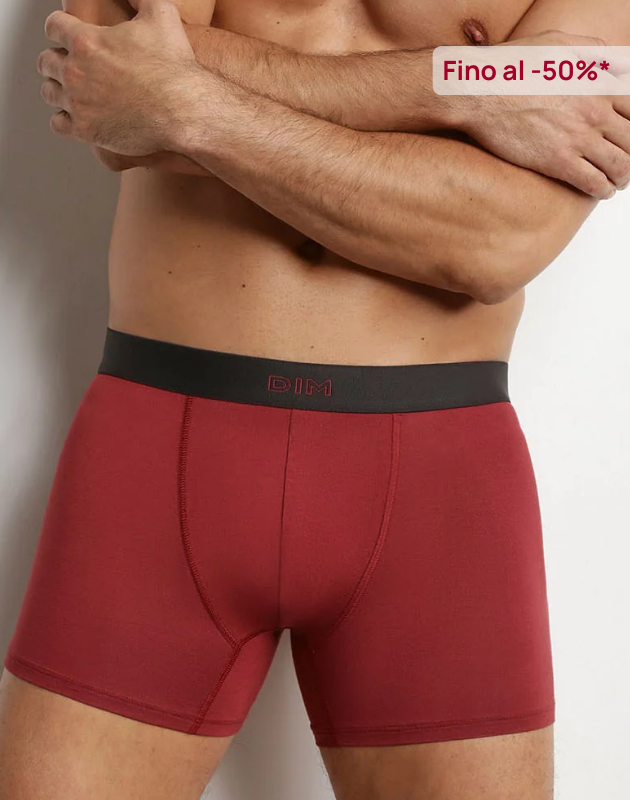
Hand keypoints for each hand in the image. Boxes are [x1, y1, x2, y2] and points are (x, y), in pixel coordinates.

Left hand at [37, 0, 203, 155]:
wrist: (183, 113)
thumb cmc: (173, 68)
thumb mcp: (161, 14)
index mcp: (86, 41)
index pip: (54, 26)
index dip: (61, 28)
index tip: (68, 35)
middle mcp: (75, 71)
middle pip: (47, 61)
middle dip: (58, 60)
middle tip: (72, 65)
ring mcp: (78, 103)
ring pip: (49, 92)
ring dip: (58, 89)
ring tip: (71, 91)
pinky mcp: (86, 130)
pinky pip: (58, 124)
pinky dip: (63, 119)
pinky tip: (75, 117)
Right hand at [459, 30, 629, 199]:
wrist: (480, 94)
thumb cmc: (511, 68)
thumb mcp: (556, 42)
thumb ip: (589, 49)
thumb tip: (609, 58)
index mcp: (597, 84)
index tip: (626, 135)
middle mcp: (594, 112)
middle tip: (624, 162)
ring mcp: (577, 139)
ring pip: (619, 165)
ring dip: (622, 176)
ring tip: (616, 181)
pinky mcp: (558, 162)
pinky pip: (594, 182)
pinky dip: (603, 190)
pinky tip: (601, 190)